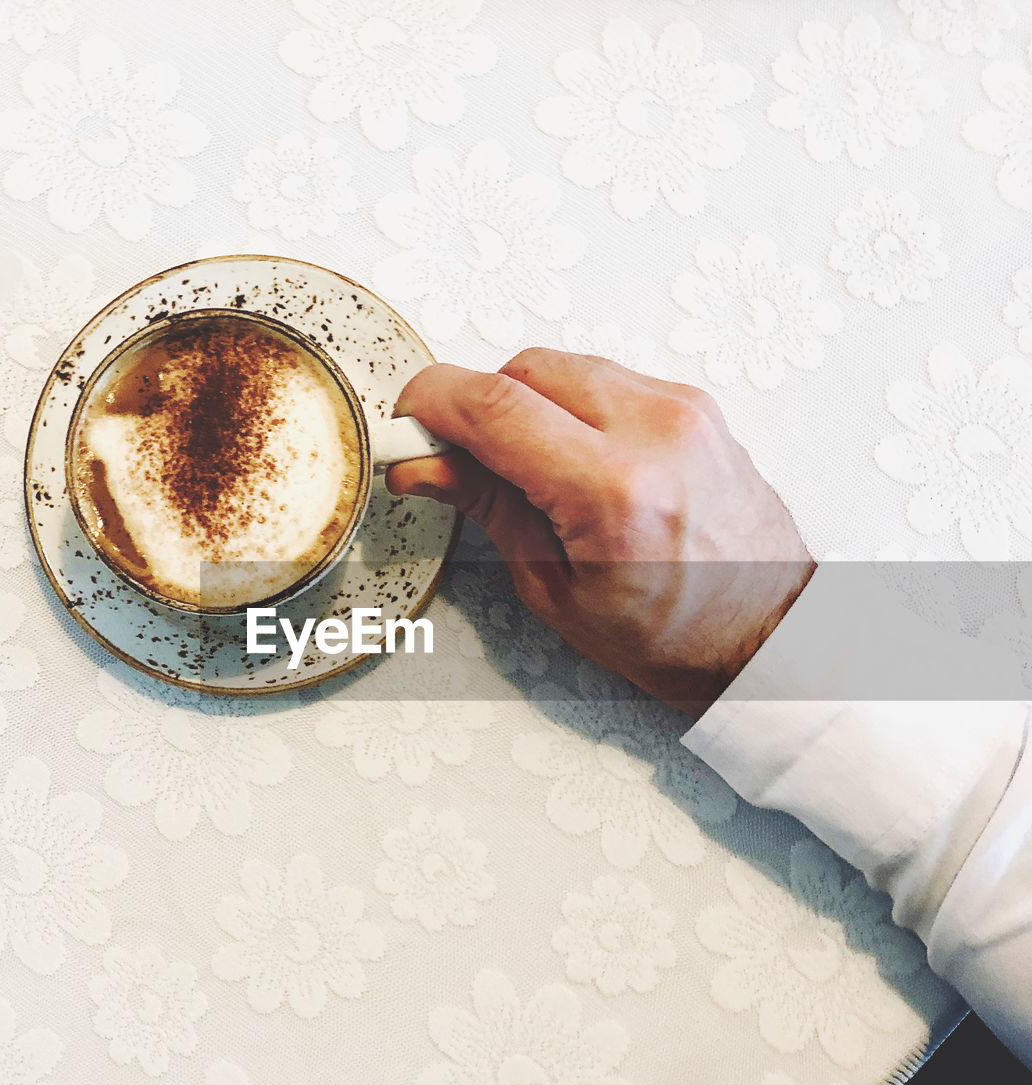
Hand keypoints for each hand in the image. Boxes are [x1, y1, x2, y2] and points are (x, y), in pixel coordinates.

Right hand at [387, 349, 815, 716]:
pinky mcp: (694, 404)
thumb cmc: (672, 634)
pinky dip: (568, 404)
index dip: (432, 402)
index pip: (496, 405)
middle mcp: (656, 432)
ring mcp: (683, 409)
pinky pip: (605, 377)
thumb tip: (424, 463)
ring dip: (522, 402)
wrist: (764, 634)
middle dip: (475, 403)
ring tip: (519, 465)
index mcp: (614, 491)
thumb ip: (488, 507)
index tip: (405, 419)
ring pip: (563, 365)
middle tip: (454, 454)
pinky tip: (567, 455)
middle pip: (524, 369)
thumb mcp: (553, 587)